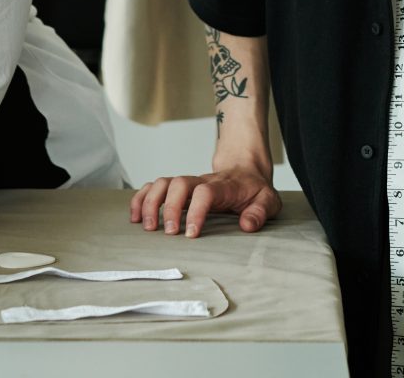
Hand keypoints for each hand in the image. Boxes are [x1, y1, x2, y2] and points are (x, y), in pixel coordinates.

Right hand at [130, 167, 281, 238]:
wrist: (245, 168)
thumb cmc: (254, 189)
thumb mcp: (268, 200)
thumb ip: (259, 212)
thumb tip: (247, 225)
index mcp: (223, 186)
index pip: (205, 192)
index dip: (195, 211)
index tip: (191, 235)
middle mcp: (202, 181)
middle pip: (179, 183)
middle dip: (169, 208)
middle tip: (167, 234)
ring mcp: (188, 183)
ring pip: (163, 182)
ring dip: (150, 202)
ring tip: (146, 227)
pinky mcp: (178, 187)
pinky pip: (155, 186)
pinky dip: (141, 198)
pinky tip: (135, 217)